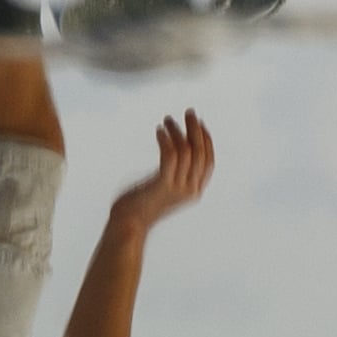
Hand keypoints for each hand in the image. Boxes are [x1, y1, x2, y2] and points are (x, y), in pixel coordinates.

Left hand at [105, 110, 216, 233]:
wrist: (128, 224)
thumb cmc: (142, 206)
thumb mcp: (165, 189)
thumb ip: (176, 174)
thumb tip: (177, 149)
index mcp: (194, 191)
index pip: (209, 161)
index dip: (206, 140)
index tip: (199, 123)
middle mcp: (191, 190)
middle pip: (200, 152)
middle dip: (196, 129)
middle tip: (189, 112)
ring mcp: (178, 188)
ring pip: (186, 150)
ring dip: (177, 131)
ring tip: (167, 120)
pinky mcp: (163, 185)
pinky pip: (170, 155)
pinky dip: (166, 139)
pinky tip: (159, 130)